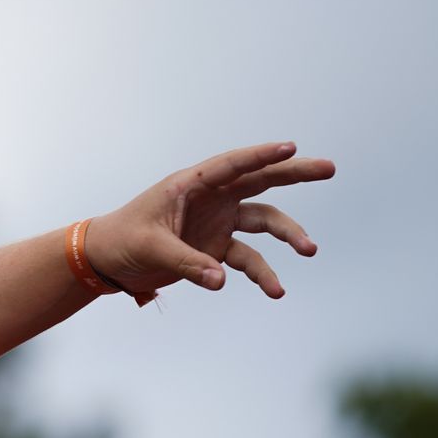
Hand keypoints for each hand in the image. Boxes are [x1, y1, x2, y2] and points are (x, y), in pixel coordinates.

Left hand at [87, 141, 334, 301]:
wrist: (107, 260)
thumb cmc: (122, 240)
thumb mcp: (151, 248)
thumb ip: (187, 263)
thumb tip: (221, 281)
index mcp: (192, 184)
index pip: (232, 165)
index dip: (261, 155)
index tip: (291, 147)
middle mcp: (212, 198)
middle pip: (261, 180)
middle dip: (295, 174)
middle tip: (329, 168)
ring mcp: (218, 222)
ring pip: (264, 221)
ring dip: (288, 234)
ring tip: (310, 250)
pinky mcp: (217, 249)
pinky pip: (248, 259)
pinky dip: (262, 274)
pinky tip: (275, 291)